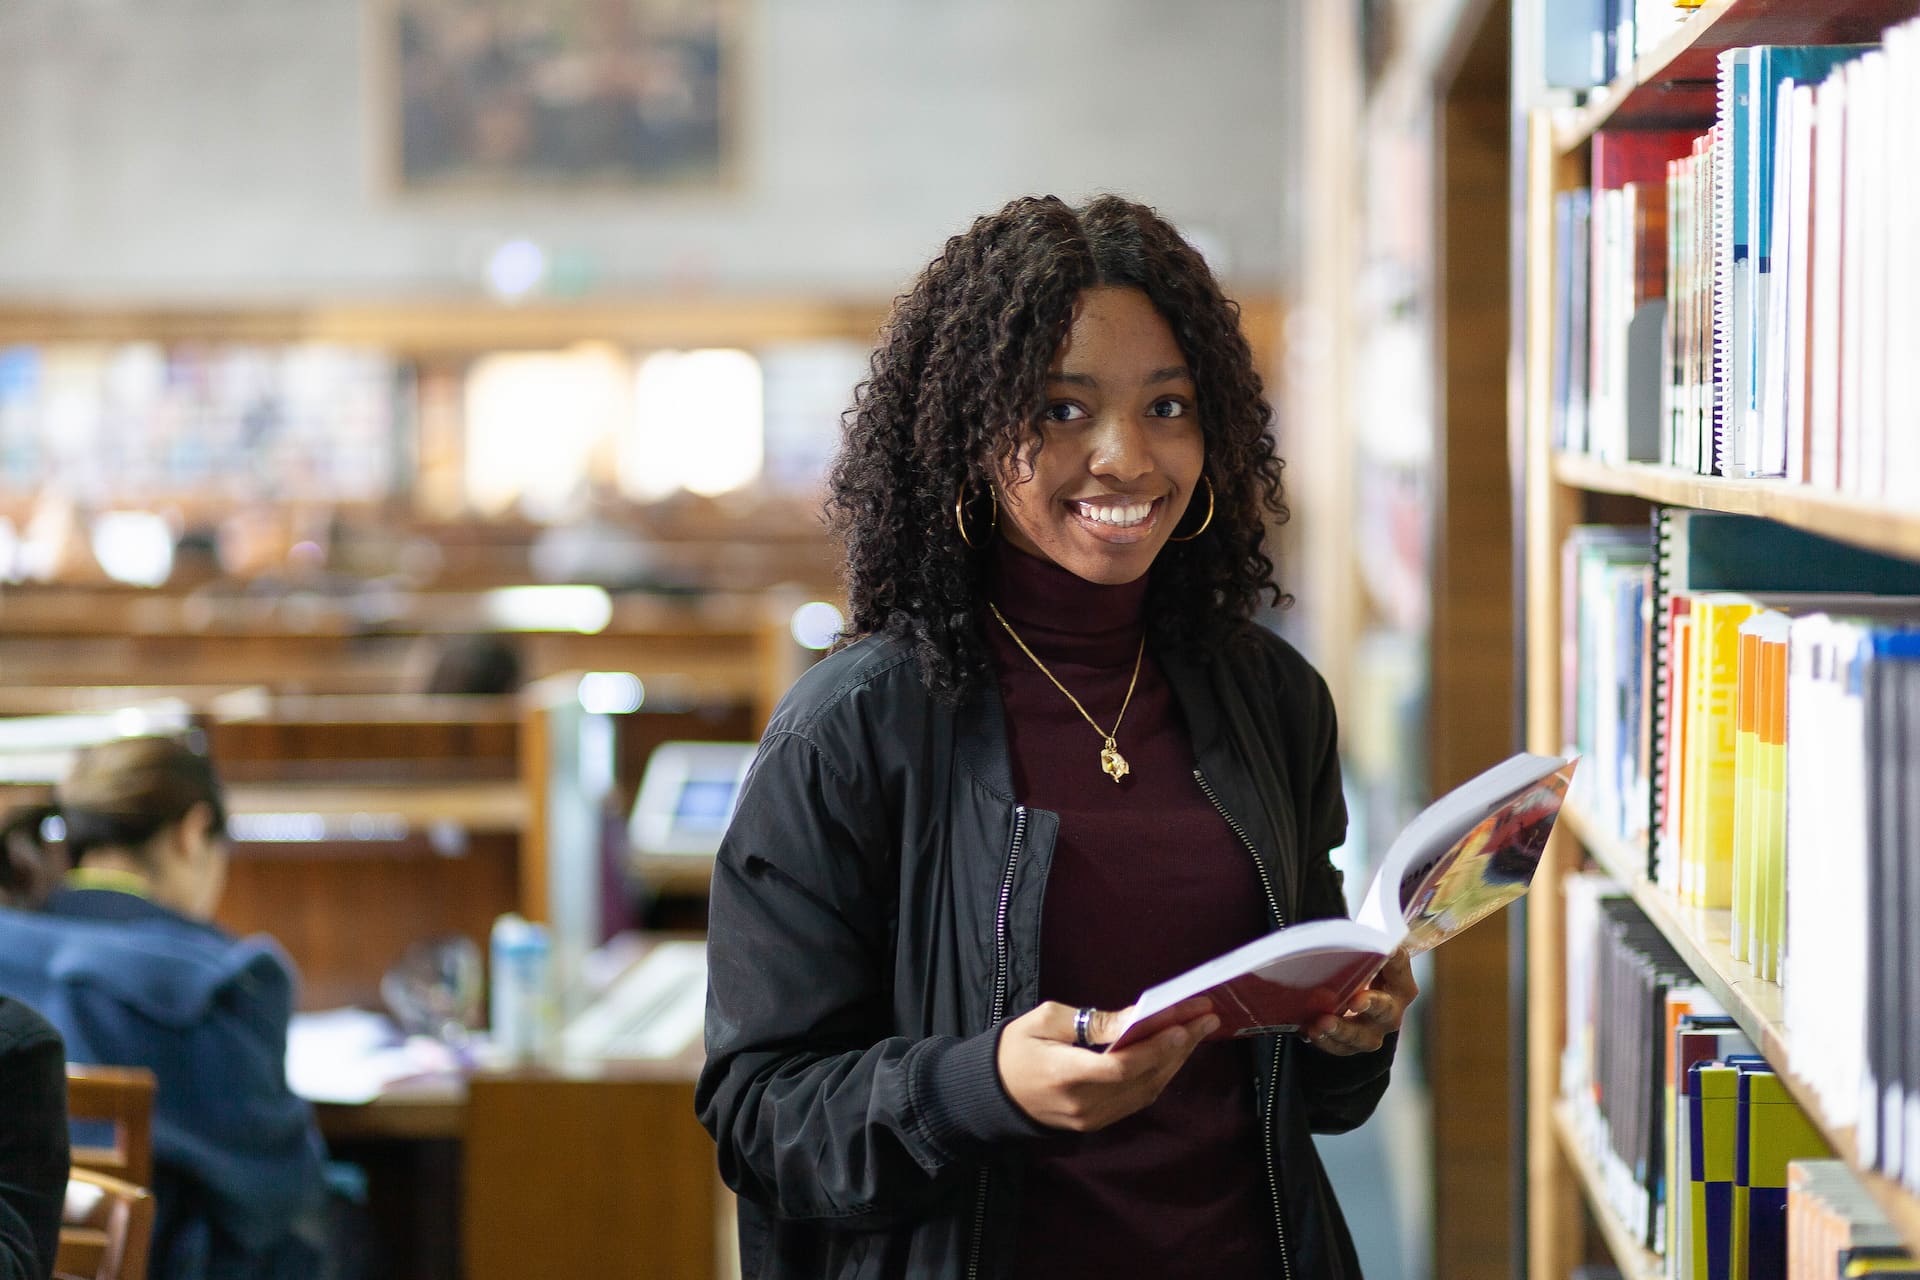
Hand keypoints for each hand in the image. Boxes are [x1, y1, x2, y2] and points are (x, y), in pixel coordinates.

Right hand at [996, 998, 1218, 1132]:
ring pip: (1147, 1090)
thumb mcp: (1045, 1021)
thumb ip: (1092, 1022)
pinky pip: (1137, 1098)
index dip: (1155, 1047)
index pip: (1121, 1065)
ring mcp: (1092, 1118)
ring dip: (1176, 1060)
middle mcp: (1084, 1103)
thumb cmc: (1015, 1048)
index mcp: (1065, 1074)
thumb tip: (1134, 1018)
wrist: (991, 1094)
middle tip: (1205, 1017)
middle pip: (1143, 1077)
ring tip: (1198, 1030)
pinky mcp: (1097, 1122)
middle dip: (1179, 1046)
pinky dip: (1159, 1073)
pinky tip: (1174, 1052)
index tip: (1183, 1024)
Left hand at [1302, 950, 1416, 1054]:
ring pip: (1363, 1038)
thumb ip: (1365, 944)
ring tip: (1322, 1023)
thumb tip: (1362, 936)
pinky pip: (1341, 1048)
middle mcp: (1391, 1011)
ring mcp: (1372, 1031)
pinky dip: (1325, 1041)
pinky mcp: (1352, 1045)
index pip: (1398, 967)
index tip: (1384, 953)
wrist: (1346, 989)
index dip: (1392, 961)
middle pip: (1386, 1011)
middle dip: (1372, 1006)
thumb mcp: (1363, 952)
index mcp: (1399, 983)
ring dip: (1342, 1031)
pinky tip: (1311, 1030)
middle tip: (1355, 1000)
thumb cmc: (1357, 966)